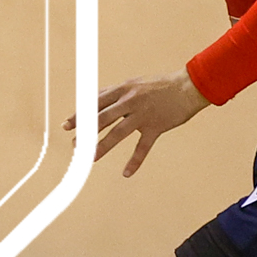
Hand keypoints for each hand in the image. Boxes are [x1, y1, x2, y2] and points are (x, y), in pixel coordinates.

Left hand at [65, 70, 210, 177]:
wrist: (189, 86)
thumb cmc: (161, 85)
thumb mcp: (135, 83)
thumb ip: (117, 93)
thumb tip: (97, 99)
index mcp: (123, 90)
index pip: (95, 103)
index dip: (80, 114)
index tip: (67, 124)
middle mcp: (130, 102)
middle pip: (102, 118)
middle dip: (86, 132)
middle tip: (74, 144)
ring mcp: (143, 115)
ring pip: (118, 133)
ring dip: (102, 146)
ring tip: (90, 157)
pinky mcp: (156, 127)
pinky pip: (143, 147)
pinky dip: (134, 161)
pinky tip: (126, 173)